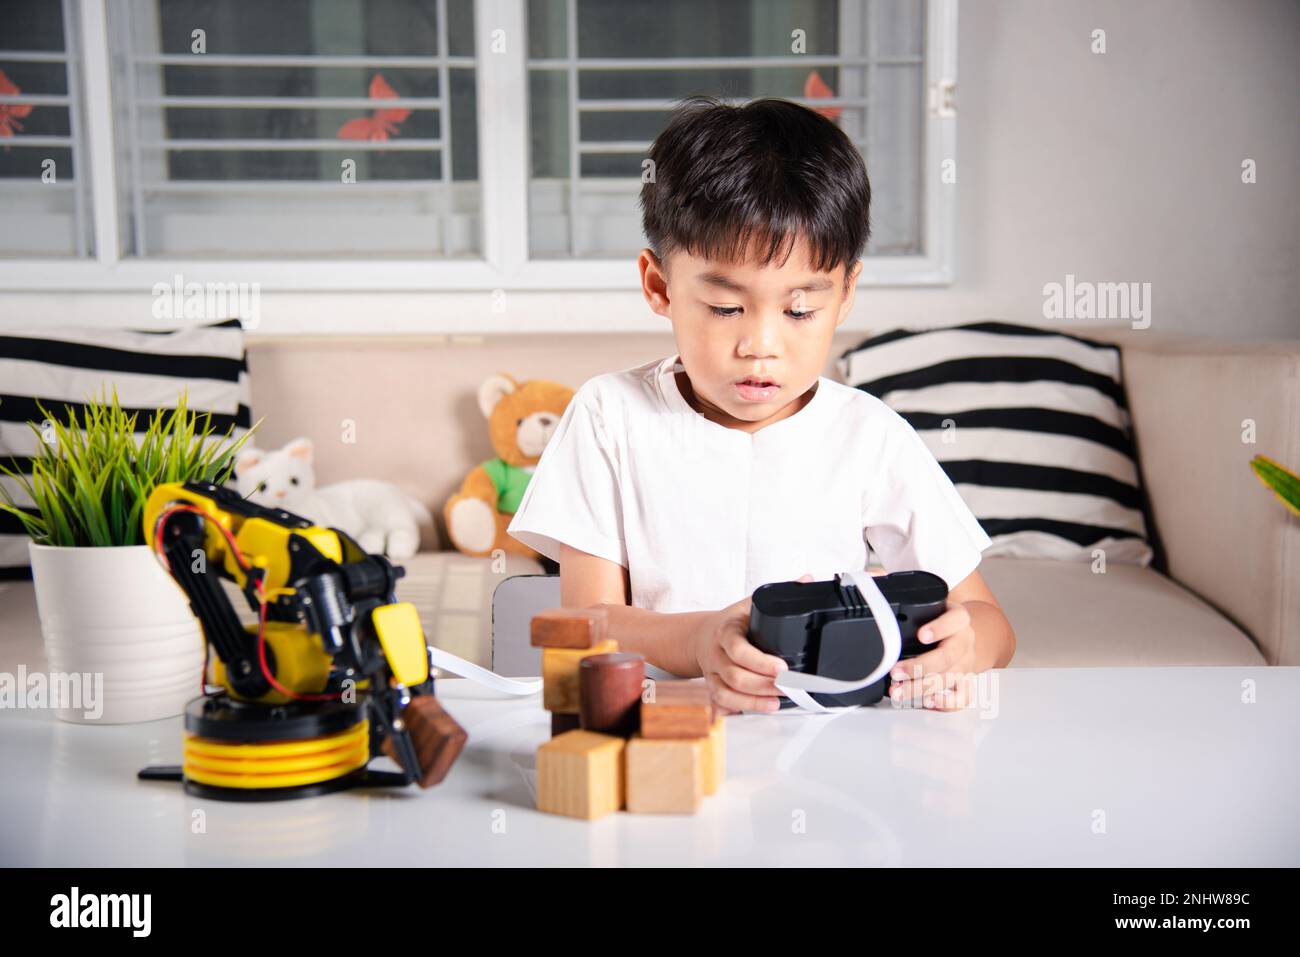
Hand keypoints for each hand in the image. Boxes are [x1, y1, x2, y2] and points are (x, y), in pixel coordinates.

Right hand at [692, 573, 812, 713]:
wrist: (702, 636)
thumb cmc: (733, 622)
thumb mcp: (751, 604)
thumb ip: (779, 593)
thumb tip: (807, 580)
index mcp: (726, 630)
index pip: (738, 649)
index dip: (760, 662)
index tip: (782, 667)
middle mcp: (716, 654)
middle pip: (735, 675)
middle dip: (763, 685)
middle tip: (787, 687)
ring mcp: (712, 672)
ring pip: (726, 692)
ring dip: (753, 701)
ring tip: (776, 702)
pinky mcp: (712, 687)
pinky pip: (720, 702)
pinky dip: (736, 708)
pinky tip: (754, 708)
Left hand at [888, 599, 977, 710]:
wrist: (966, 632)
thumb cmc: (940, 617)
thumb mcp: (928, 599)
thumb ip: (901, 588)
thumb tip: (873, 576)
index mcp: (959, 617)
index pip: (954, 620)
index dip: (939, 628)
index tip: (921, 634)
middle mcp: (965, 641)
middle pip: (948, 656)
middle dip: (920, 666)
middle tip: (896, 671)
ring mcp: (966, 663)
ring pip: (949, 679)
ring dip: (922, 688)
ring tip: (898, 691)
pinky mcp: (965, 681)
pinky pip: (961, 696)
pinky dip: (946, 702)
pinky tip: (926, 702)